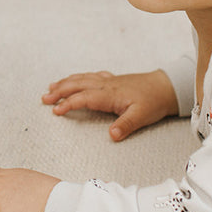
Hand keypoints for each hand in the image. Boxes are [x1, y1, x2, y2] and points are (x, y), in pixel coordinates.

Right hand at [42, 69, 178, 140]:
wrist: (166, 86)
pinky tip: (76, 79)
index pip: (84, 98)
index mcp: (110, 94)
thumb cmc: (154, 101)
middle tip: (44, 98)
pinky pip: (91, 76)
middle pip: (78, 85)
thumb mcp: (142, 116)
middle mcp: (106, 85)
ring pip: (82, 79)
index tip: (55, 110)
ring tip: (52, 87)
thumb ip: (125, 125)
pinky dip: (79, 77)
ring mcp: (109, 81)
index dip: (68, 104)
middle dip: (60, 91)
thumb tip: (111, 136)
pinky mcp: (113, 80)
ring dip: (66, 83)